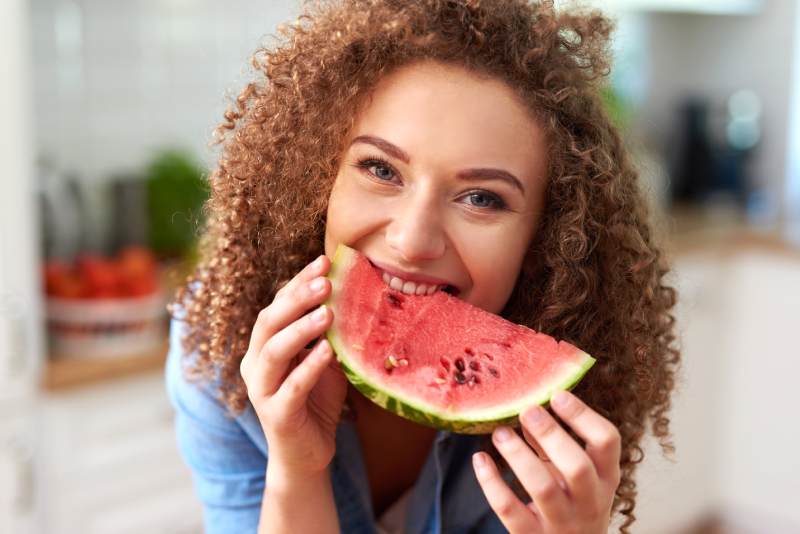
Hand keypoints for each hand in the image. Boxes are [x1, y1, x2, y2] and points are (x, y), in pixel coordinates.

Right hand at [240, 254, 347, 475]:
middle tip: (325, 281)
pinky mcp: (276, 415)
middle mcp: (255, 364)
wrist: (307, 454)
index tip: (323, 261)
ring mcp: (261, 390)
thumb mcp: (324, 360)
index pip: (277, 305)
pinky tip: (328, 352)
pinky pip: (292, 387)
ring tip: (328, 312)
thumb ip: (328, 333)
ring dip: (301, 328)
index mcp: (263, 346)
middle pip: (268, 322)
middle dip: (296, 298)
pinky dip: (309, 367)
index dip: (298, 282)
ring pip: (273, 351)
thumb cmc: (316, 401)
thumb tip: (352, 293)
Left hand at [472, 390, 620, 533]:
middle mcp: (589, 502)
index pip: (607, 441)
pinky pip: (510, 510)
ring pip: (543, 489)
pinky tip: (480, 459)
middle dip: (551, 435)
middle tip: (527, 411)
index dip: (583, 415)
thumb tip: (529, 409)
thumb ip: (554, 445)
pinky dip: (492, 482)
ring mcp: (562, 523)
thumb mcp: (572, 475)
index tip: (557, 395)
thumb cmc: (571, 504)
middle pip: (578, 467)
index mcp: (605, 478)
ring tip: (500, 432)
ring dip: (518, 455)